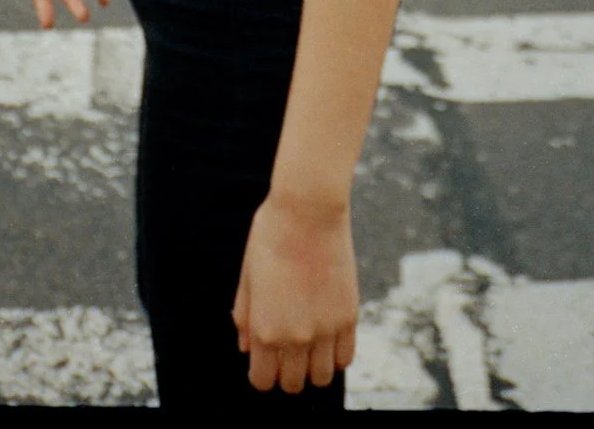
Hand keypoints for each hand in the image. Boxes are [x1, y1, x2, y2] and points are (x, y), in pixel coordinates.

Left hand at [232, 196, 357, 394]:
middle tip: (286, 349)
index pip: (263, 381)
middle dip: (286, 372)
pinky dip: (335, 356)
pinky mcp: (348, 316)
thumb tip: (247, 348)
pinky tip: (327, 338)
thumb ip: (245, 316)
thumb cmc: (271, 236)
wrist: (308, 210)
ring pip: (321, 377)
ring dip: (312, 367)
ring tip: (308, 345)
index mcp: (265, 330)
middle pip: (292, 384)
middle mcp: (295, 337)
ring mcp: (324, 329)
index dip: (262, 373)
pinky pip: (344, 358)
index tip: (265, 358)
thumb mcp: (248, 276)